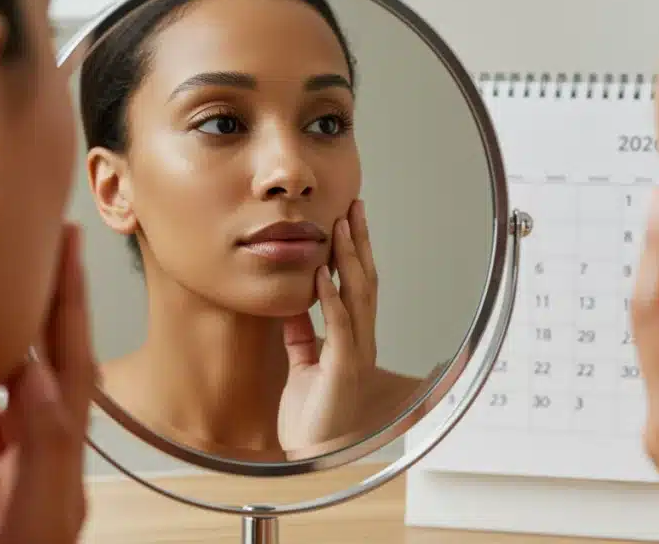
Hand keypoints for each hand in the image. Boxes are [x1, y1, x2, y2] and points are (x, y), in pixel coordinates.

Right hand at [0, 223, 94, 543]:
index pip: (67, 372)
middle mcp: (22, 482)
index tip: (66, 250)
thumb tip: (49, 376)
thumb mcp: (36, 524)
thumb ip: (46, 450)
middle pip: (21, 384)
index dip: (69, 309)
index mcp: (56, 475)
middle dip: (20, 321)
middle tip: (14, 259)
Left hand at [278, 200, 377, 451]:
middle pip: (366, 281)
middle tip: (353, 207)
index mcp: (353, 338)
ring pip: (359, 296)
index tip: (348, 217)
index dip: (355, 250)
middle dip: (359, 243)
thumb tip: (293, 302)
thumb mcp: (303, 362)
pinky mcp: (342, 369)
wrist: (313, 451)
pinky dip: (331, 297)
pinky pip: (339, 326)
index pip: (357, 284)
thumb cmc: (311, 413)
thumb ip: (302, 334)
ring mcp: (355, 353)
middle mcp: (361, 340)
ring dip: (350, 259)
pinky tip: (322, 273)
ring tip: (340, 227)